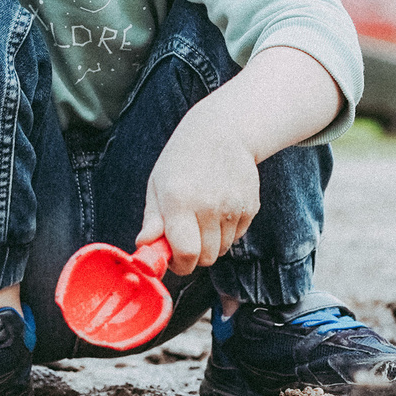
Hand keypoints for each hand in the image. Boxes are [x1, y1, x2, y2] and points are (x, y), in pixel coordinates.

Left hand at [138, 103, 259, 276]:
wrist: (222, 130)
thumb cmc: (183, 159)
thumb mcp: (158, 185)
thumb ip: (152, 220)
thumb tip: (144, 245)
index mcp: (179, 201)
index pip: (186, 254)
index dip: (180, 264)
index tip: (175, 259)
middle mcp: (209, 206)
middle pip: (206, 258)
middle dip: (195, 255)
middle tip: (187, 237)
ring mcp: (233, 206)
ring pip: (222, 249)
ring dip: (211, 242)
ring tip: (203, 215)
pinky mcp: (250, 206)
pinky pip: (237, 236)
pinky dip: (227, 230)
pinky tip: (219, 206)